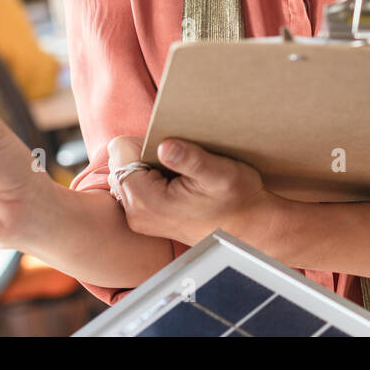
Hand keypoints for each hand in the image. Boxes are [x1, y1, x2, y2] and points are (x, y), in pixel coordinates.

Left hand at [109, 138, 281, 246]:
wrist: (248, 228)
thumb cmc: (237, 201)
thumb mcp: (220, 173)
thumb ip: (190, 159)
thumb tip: (165, 146)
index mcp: (145, 200)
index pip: (120, 149)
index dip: (146, 141)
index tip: (173, 152)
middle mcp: (134, 212)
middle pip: (121, 161)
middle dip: (146, 154)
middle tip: (180, 167)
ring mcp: (138, 218)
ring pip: (128, 172)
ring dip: (151, 167)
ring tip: (181, 177)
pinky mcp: (145, 218)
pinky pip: (136, 185)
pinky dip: (154, 179)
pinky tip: (179, 186)